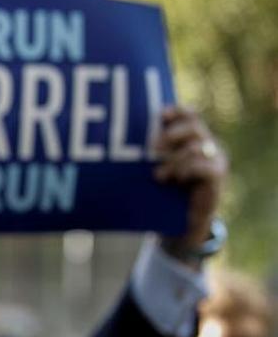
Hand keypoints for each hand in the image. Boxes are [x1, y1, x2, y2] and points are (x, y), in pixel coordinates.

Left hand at [153, 106, 227, 264]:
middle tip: (153, 148)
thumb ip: (147, 155)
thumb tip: (118, 144)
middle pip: (193, 126)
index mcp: (191, 138)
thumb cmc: (162, 194)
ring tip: (159, 177)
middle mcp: (206, 144)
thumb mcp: (153, 171)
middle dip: (171, 135)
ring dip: (174, 160)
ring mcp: (215, 158)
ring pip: (196, 147)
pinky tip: (177, 179)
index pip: (189, 114)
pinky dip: (187, 170)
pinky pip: (205, 166)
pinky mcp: (218, 175)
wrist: (181, 224)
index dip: (176, 112)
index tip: (159, 115)